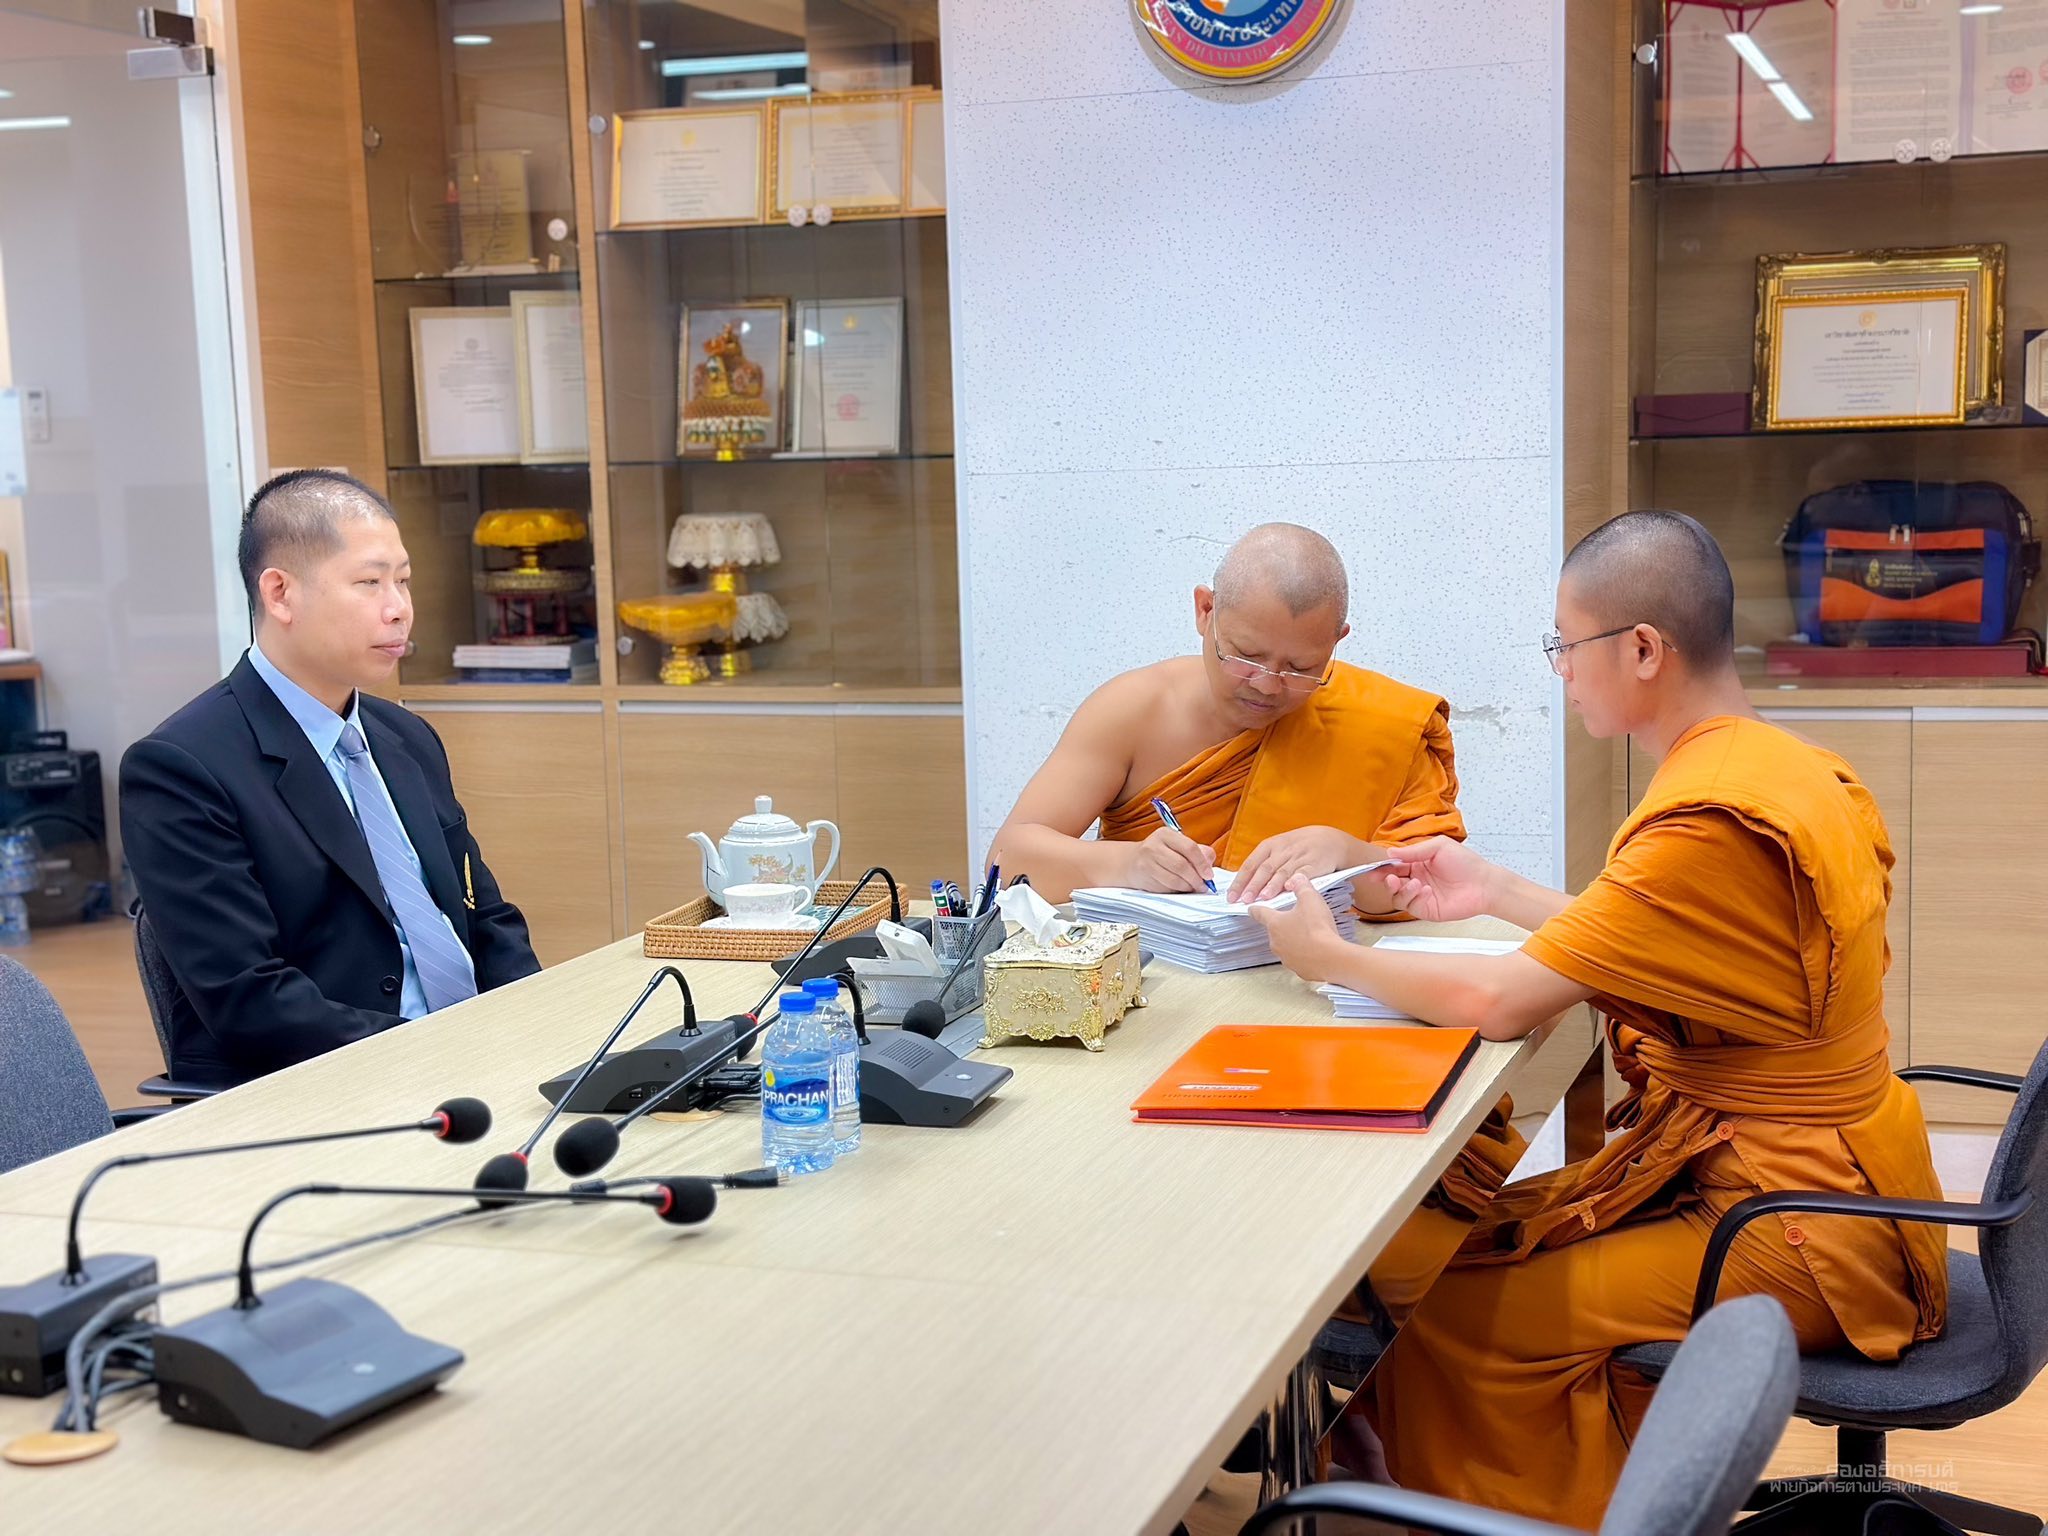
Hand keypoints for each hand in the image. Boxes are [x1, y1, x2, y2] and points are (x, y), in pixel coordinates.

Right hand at [1121, 827, 1215, 892]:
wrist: (1131, 862)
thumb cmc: (1160, 853)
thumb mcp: (1177, 845)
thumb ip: (1197, 851)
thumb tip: (1210, 860)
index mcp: (1165, 834)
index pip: (1189, 848)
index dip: (1202, 863)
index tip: (1209, 875)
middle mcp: (1154, 846)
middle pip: (1181, 865)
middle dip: (1196, 879)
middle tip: (1203, 886)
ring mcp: (1147, 862)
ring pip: (1174, 879)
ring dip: (1187, 887)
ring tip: (1193, 887)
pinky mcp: (1144, 877)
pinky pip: (1166, 887)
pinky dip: (1177, 890)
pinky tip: (1180, 888)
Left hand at [1226, 825, 1367, 902]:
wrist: (1330, 840)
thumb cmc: (1300, 847)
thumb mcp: (1279, 848)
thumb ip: (1263, 864)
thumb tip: (1245, 886)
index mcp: (1270, 845)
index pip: (1250, 864)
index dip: (1240, 881)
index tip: (1231, 896)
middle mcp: (1282, 850)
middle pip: (1264, 869)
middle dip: (1253, 886)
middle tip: (1244, 900)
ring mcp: (1298, 857)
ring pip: (1282, 872)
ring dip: (1271, 886)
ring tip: (1263, 898)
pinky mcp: (1314, 864)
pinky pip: (1303, 873)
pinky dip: (1295, 881)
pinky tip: (1289, 889)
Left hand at [1246, 876, 1348, 981]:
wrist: (1331, 958)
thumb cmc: (1317, 928)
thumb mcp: (1310, 899)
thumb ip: (1301, 886)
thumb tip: (1297, 878)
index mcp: (1275, 923)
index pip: (1260, 913)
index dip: (1256, 908)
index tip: (1251, 908)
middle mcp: (1276, 942)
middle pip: (1275, 930)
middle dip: (1284, 924)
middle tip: (1298, 919)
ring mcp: (1286, 958)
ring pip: (1287, 946)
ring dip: (1295, 940)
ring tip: (1311, 935)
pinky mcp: (1298, 970)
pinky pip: (1299, 959)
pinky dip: (1305, 954)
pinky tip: (1317, 949)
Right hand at [1376, 837, 1499, 921]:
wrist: (1484, 884)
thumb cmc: (1466, 863)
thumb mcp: (1439, 847)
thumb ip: (1414, 851)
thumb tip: (1390, 853)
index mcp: (1417, 864)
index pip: (1393, 866)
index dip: (1382, 867)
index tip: (1373, 868)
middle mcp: (1416, 880)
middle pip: (1391, 882)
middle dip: (1386, 880)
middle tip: (1389, 878)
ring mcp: (1420, 896)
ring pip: (1397, 896)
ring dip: (1402, 890)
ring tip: (1415, 883)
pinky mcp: (1426, 910)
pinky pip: (1411, 906)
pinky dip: (1414, 898)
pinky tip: (1426, 890)